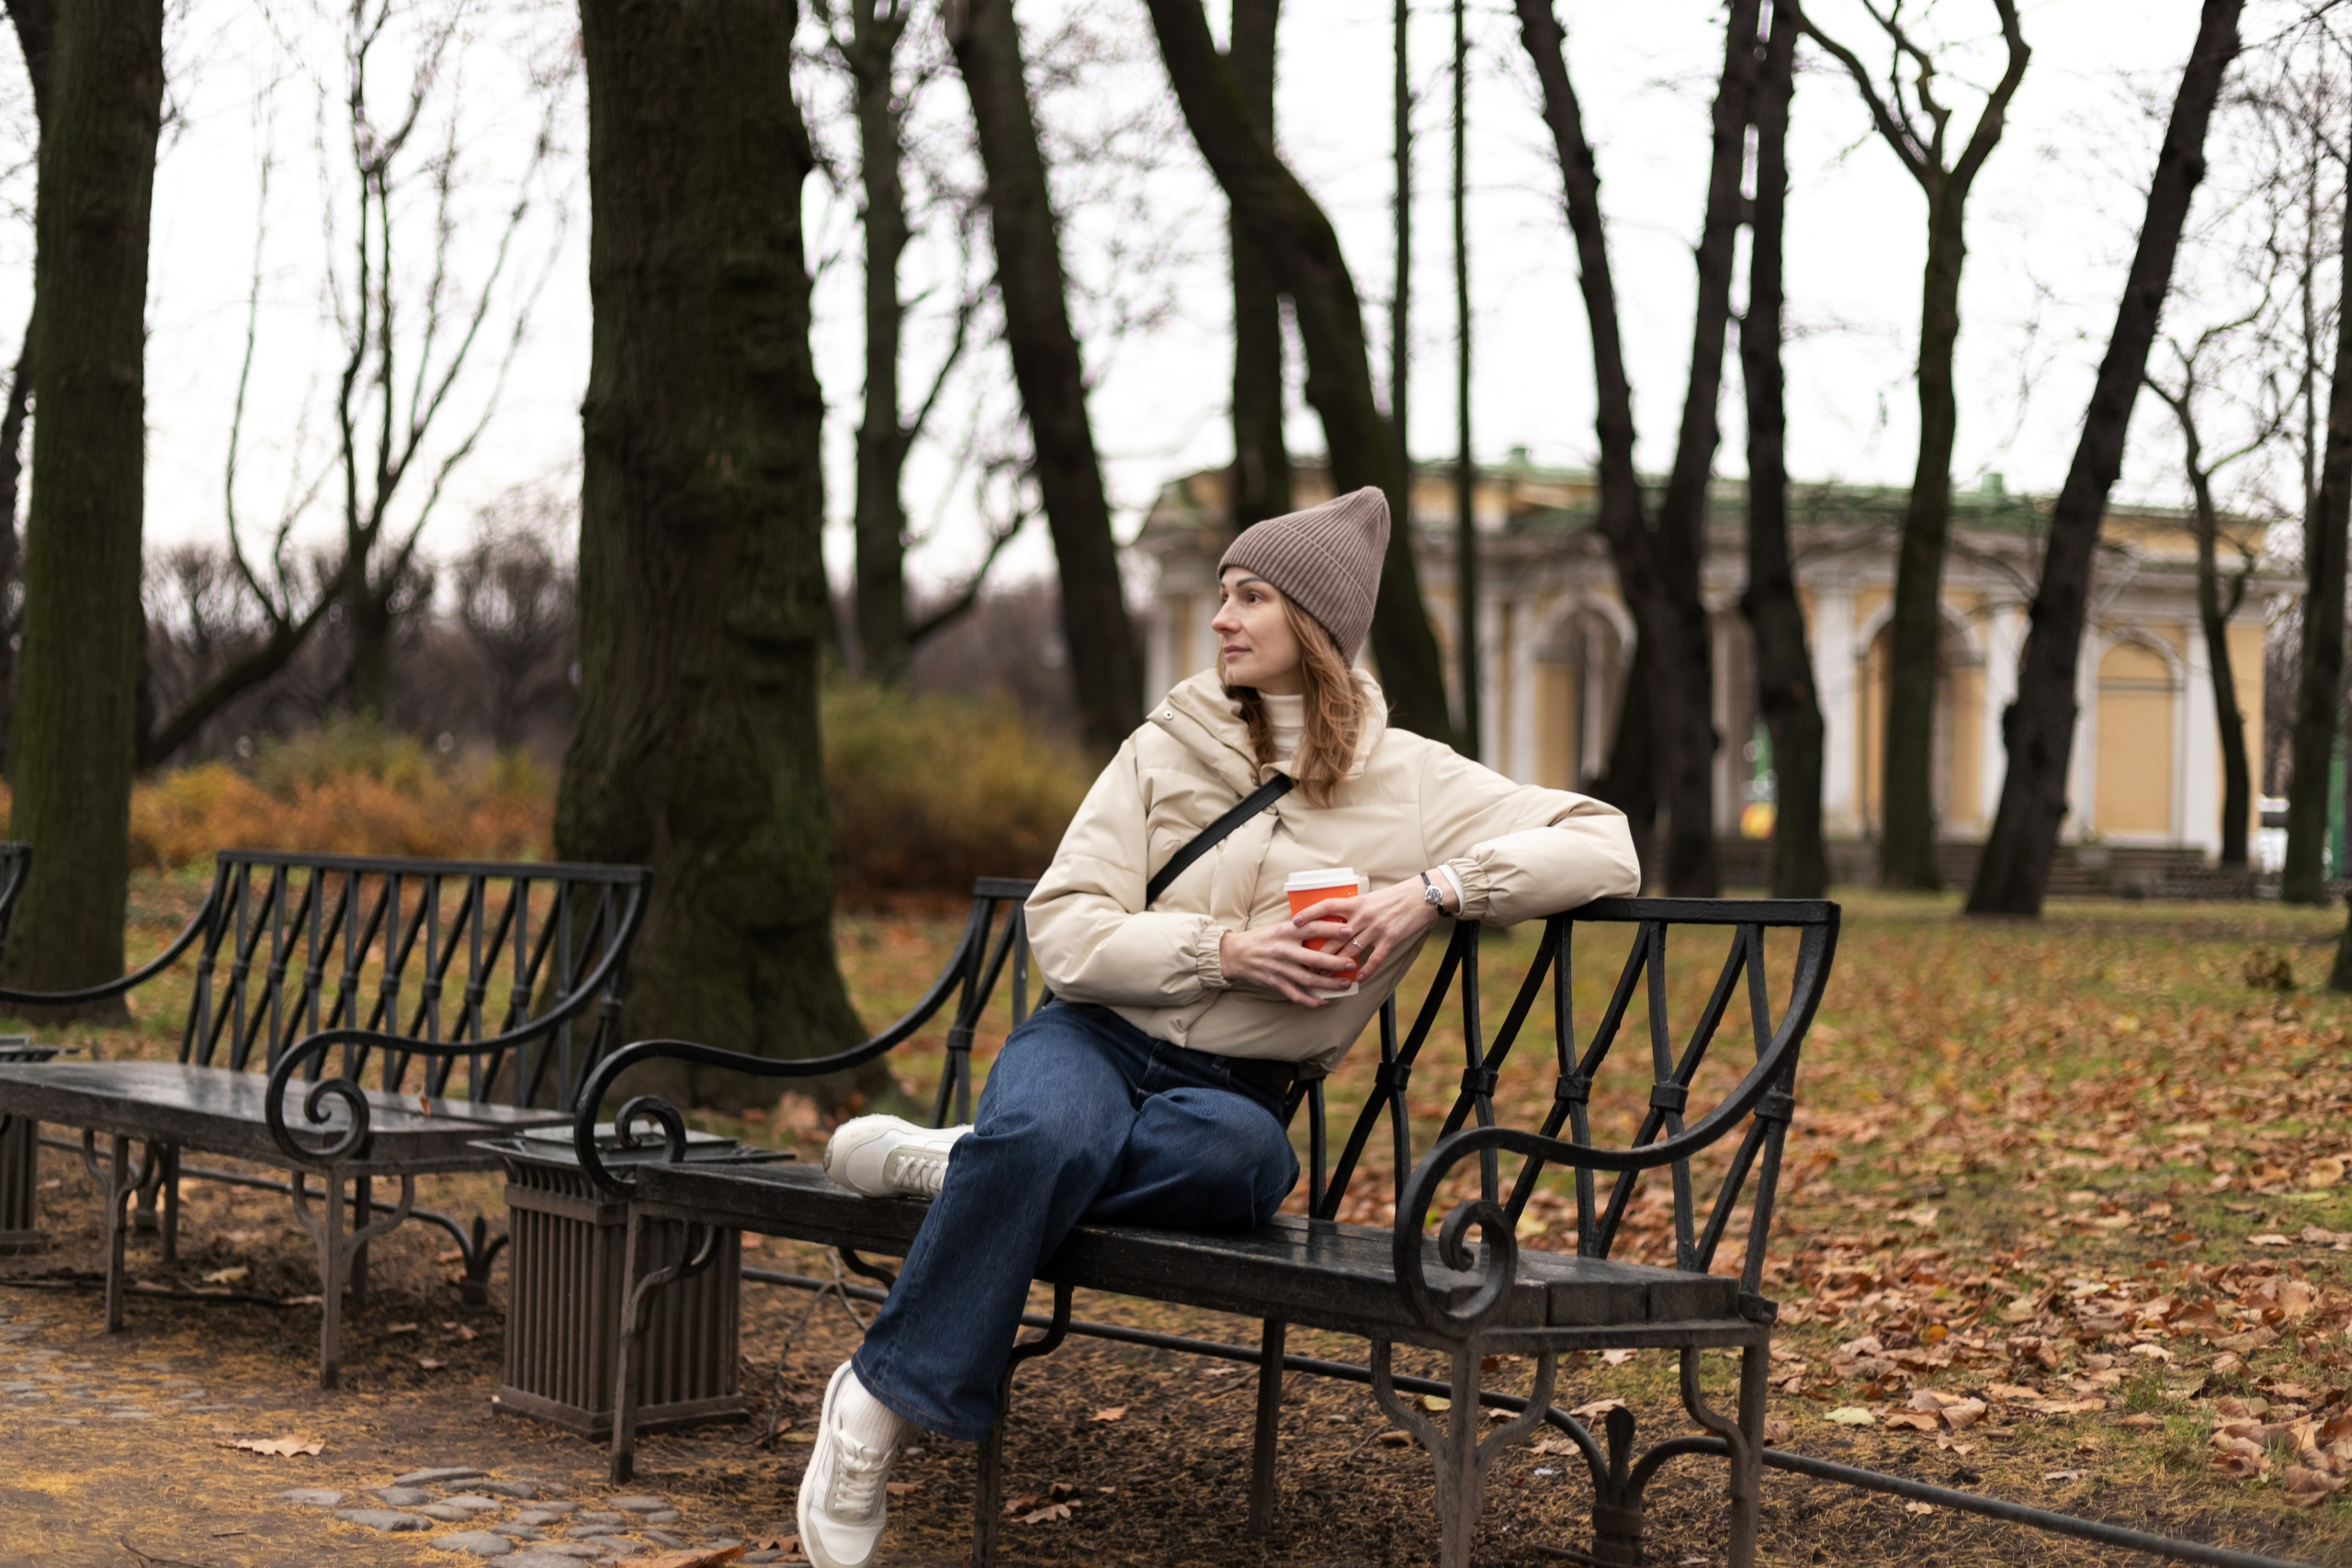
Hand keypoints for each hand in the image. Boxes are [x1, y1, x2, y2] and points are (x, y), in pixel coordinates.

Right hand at [1219, 916, 1358, 1006]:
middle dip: (1336, 962)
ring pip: (1309, 979)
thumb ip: (1299, 929)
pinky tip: (1324, 1001)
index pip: (1312, 928)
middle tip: (1351, 964)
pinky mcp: (1275, 983)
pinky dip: (1311, 1000)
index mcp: (1285, 931)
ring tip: (1345, 984)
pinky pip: (1296, 994)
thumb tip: (1325, 926)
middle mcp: (1283, 950)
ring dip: (1329, 983)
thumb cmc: (1261, 939)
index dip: (1331, 929)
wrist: (1235, 954)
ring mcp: (1279, 968)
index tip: (1349, 931)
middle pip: (1314, 958)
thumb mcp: (1278, 927)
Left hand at [1289, 874, 1453, 985]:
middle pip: (1334, 937)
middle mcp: (1363, 916)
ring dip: (1336, 966)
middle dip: (1318, 953)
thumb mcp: (1371, 898)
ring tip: (1324, 977)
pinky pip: (1375, 958)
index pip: (1326, 906)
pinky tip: (1358, 979)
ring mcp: (1376, 929)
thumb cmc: (1396, 896)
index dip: (1309, 914)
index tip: (1294, 923)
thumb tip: (1338, 920)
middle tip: (1305, 965)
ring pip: (1350, 951)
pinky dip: (1366, 970)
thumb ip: (1355, 909)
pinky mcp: (1391, 939)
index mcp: (1356, 902)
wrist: (1422, 896)